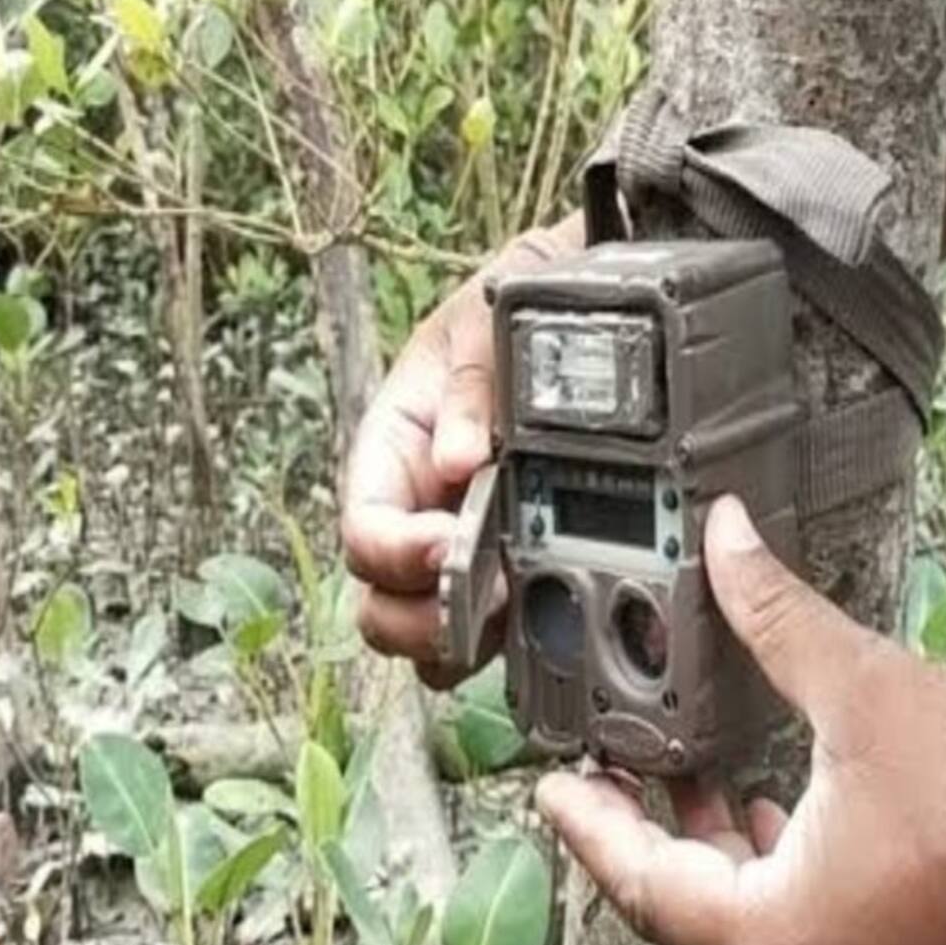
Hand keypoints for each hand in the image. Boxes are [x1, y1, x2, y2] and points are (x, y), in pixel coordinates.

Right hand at [342, 215, 584, 685]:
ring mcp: (464, 547)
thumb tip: (456, 458)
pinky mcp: (513, 570)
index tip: (447, 547)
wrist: (580, 302)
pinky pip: (494, 632)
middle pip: (382, 602)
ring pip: (432, 633)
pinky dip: (512, 642)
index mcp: (392, 452)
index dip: (396, 554)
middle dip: (421, 619)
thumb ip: (470, 386)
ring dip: (464, 642)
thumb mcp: (483, 324)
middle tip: (484, 602)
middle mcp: (418, 510)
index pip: (364, 529)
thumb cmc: (511, 307)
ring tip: (521, 613)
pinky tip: (555, 617)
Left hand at [537, 498, 945, 944]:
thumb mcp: (864, 690)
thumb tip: (725, 541)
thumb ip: (776, 616)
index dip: (588, 821)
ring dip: (717, 857)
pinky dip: (776, 881)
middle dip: (651, 831)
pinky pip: (799, 938)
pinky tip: (792, 822)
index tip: (556, 787)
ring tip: (705, 781)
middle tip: (620, 770)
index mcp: (764, 937)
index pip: (637, 878)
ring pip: (744, 929)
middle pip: (683, 910)